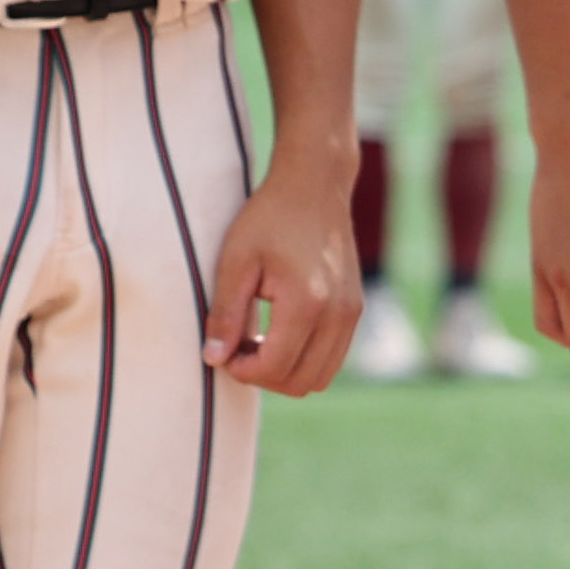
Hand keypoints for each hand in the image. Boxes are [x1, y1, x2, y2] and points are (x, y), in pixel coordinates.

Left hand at [208, 166, 365, 395]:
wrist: (315, 186)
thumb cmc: (269, 218)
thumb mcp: (235, 261)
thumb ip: (225, 314)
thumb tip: (214, 360)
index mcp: (307, 302)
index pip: (274, 368)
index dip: (242, 370)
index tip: (224, 350)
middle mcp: (338, 314)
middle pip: (300, 382)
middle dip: (264, 376)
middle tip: (238, 348)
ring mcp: (352, 313)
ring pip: (320, 378)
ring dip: (286, 372)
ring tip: (259, 343)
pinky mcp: (355, 310)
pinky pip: (332, 359)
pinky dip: (304, 360)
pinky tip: (280, 334)